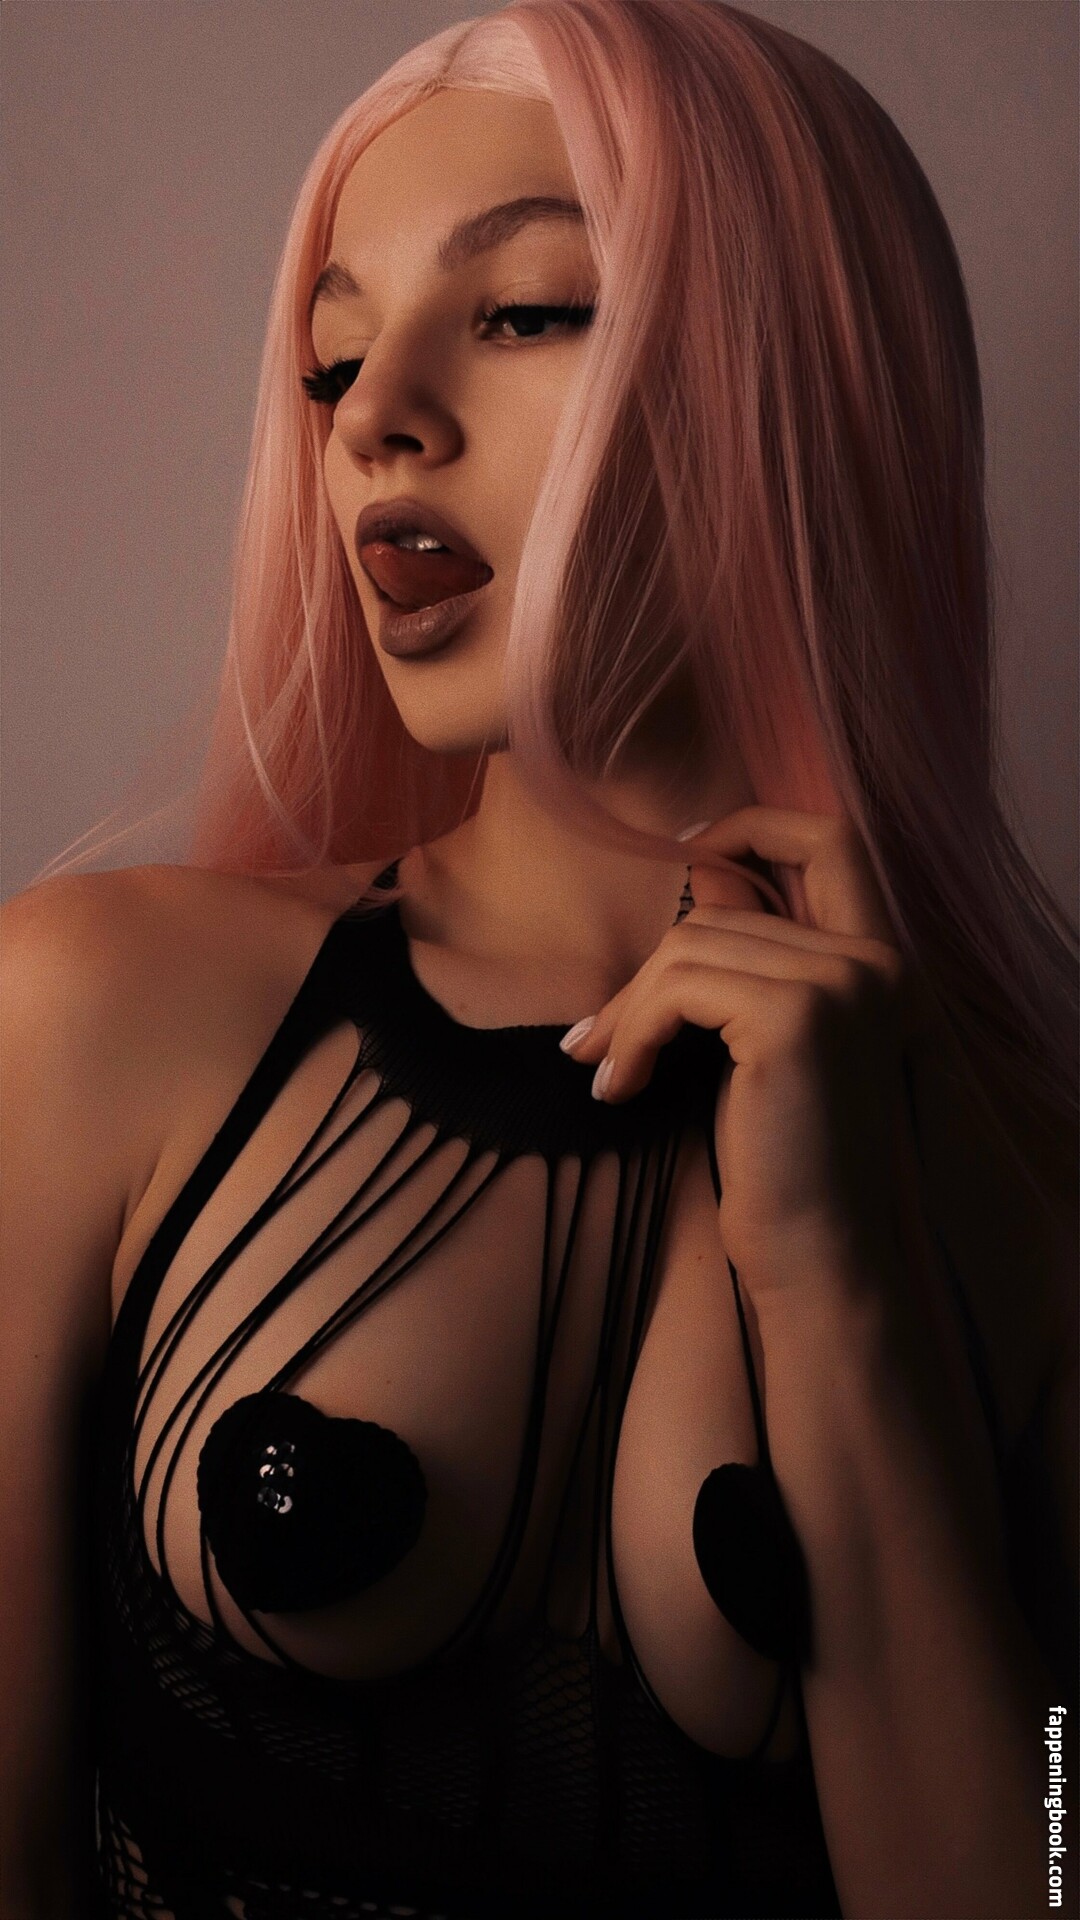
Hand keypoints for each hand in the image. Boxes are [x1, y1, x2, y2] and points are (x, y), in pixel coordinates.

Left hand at [561, 807, 925, 1296]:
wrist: (823, 1259)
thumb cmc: (790, 1165)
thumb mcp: (772, 1046)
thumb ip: (755, 964)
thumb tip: (697, 887)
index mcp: (884, 964)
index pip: (827, 838)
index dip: (752, 825)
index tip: (683, 853)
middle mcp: (877, 961)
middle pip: (721, 910)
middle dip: (645, 972)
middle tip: (593, 1037)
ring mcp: (842, 984)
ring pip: (687, 947)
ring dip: (628, 1012)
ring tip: (605, 1071)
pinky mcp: (794, 1018)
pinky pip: (675, 988)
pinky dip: (630, 1032)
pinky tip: (619, 1088)